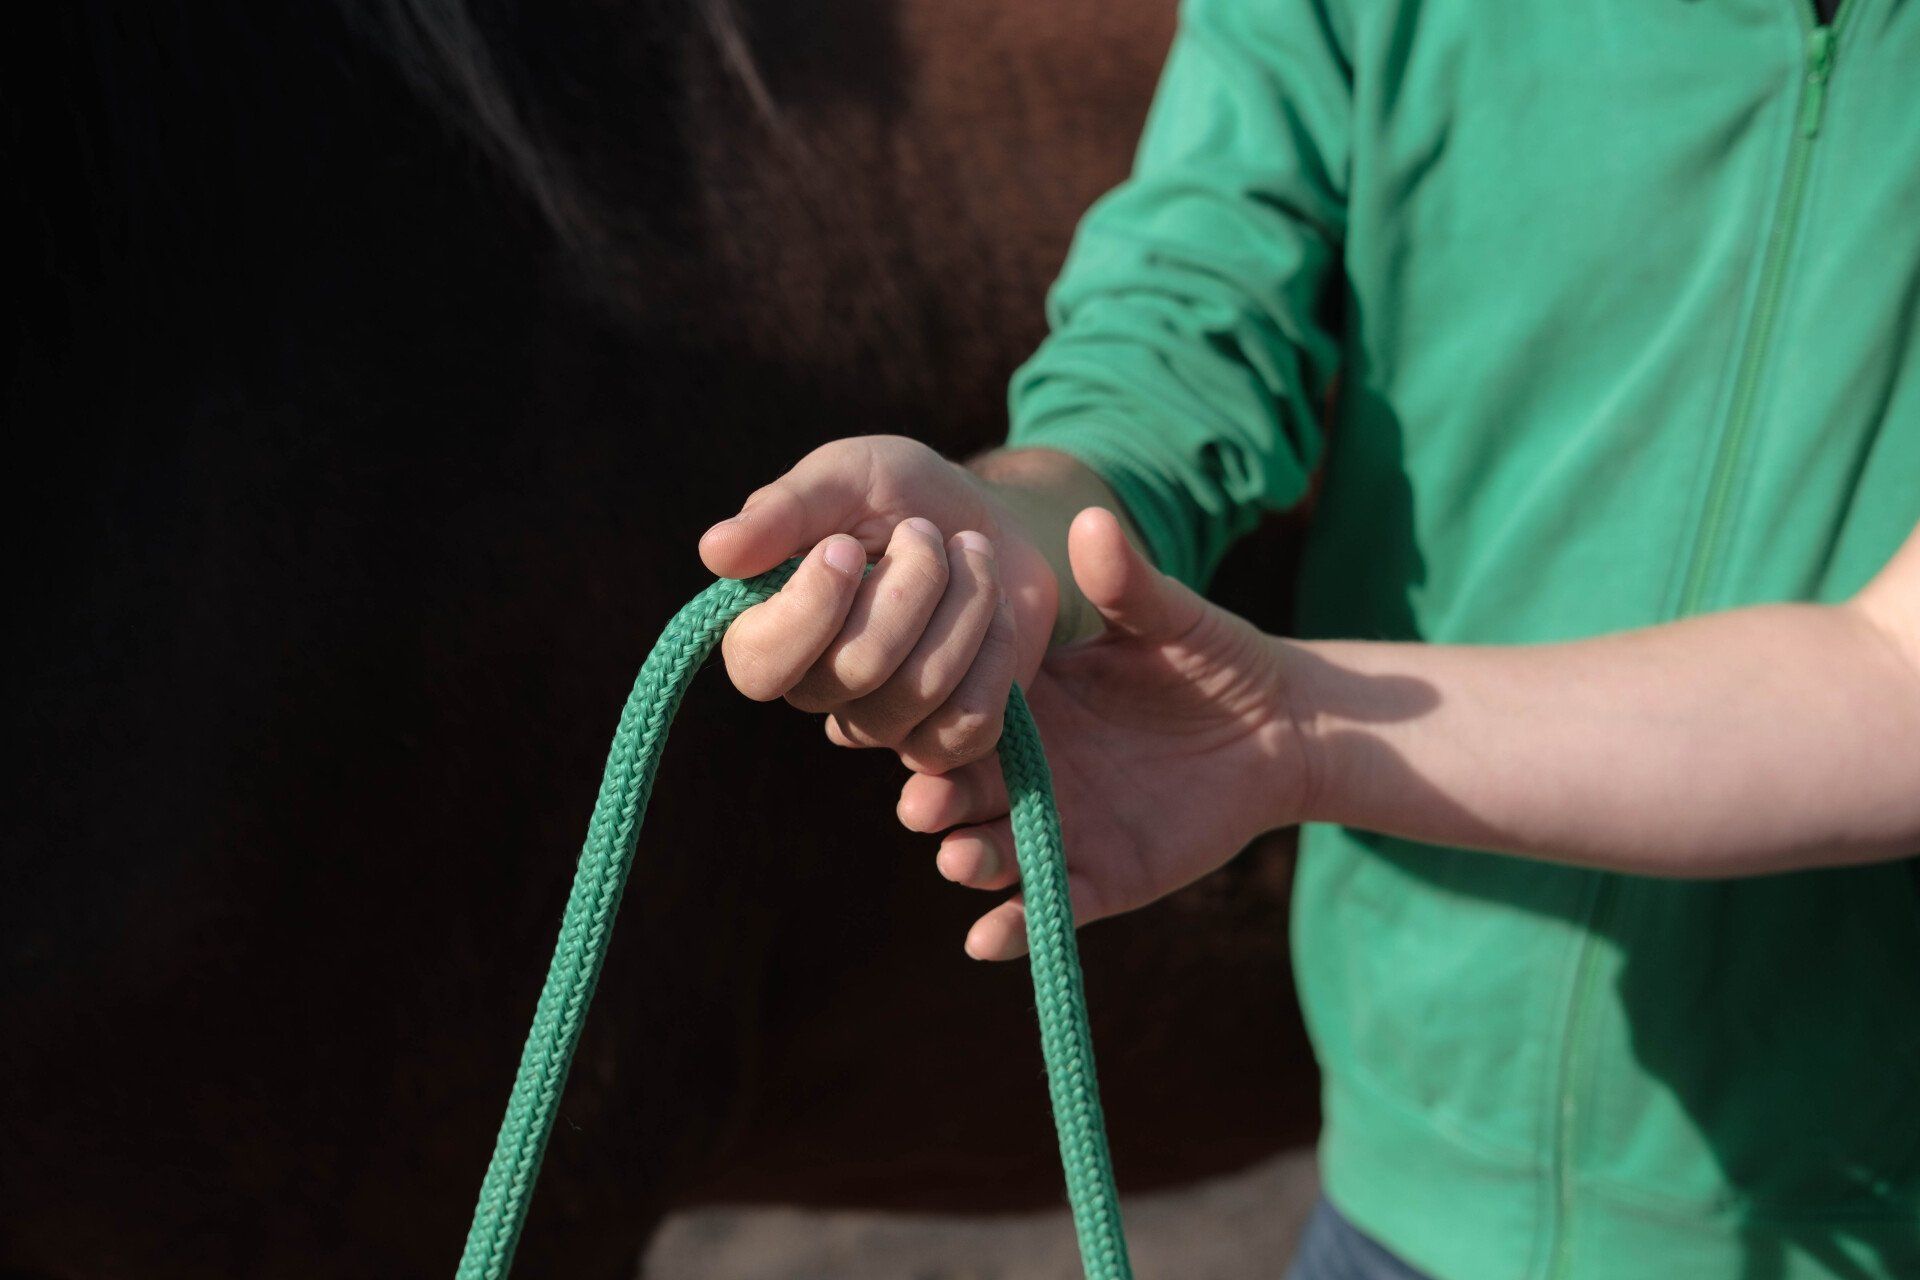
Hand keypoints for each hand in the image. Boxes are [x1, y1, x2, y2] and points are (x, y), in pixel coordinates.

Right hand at [700, 436, 1065, 772]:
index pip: (759, 664)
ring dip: (964, 603)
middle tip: (926, 530)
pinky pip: (969, 726)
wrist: (989, 520)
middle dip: (913, 581)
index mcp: (769, 627)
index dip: (811, 609)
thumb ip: (785, 510)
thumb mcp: (844, 476)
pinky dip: (994, 650)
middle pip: (859, 668)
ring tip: (970, 551)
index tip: (846, 546)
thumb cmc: (900, 494)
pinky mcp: (944, 736)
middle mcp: (817, 687)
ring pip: (922, 690)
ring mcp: (881, 721)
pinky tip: (994, 608)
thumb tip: (714, 552)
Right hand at [897, 507, 1304, 959]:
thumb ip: (1127, 582)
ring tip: (959, 860)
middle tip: (924, 804)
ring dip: (973, 860)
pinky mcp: (1104, 877)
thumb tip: (1092, 521)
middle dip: (939, 799)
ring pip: (997, 853)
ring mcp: (1060, 826)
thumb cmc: (1217, 657)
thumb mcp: (1172, 617)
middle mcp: (1028, 767)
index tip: (905, 725)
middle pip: (965, 788)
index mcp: (1026, 700)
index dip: (933, 722)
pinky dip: (1017, 926)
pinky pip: (1052, 907)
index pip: (962, 712)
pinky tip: (989, 937)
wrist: (1284, 727)